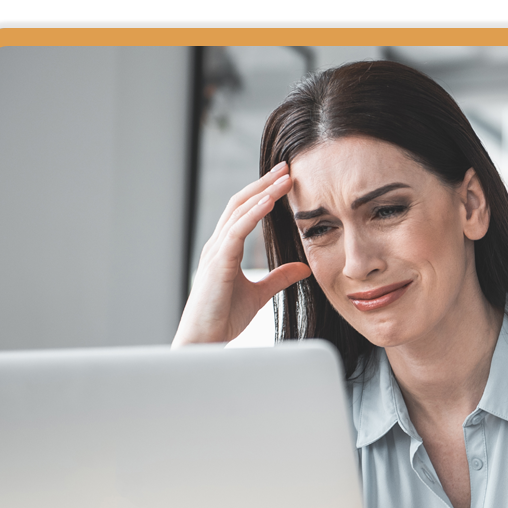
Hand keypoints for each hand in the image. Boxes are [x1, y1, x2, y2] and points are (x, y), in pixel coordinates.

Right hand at [172, 163, 310, 346]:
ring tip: (284, 177)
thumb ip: (279, 277)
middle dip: (264, 183)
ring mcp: (215, 251)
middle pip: (241, 202)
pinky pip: (236, 231)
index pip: (245, 210)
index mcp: (226, 248)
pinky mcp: (218, 263)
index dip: (264, 192)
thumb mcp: (260, 294)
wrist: (204, 341)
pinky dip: (253, 214)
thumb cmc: (223, 317)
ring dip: (263, 191)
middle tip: (286, 167)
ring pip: (239, 211)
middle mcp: (218, 244)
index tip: (285, 178)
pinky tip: (269, 201)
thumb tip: (303, 267)